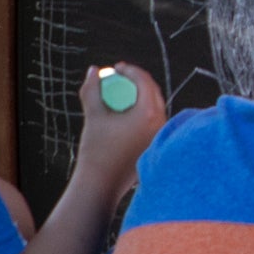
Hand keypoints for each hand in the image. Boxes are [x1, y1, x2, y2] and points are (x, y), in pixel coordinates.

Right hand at [75, 61, 165, 191]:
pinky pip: (152, 120)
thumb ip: (92, 89)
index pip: (145, 81)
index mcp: (149, 114)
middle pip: (152, 92)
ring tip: (119, 92)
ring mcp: (160, 136)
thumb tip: (93, 69)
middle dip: (136, 81)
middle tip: (118, 76)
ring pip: (153, 106)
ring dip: (138, 95)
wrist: (101, 185)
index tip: (116, 68)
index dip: (130, 70)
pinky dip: (140, 111)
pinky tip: (125, 110)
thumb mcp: (93, 114)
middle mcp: (161, 124)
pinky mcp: (156, 146)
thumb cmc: (96, 150)